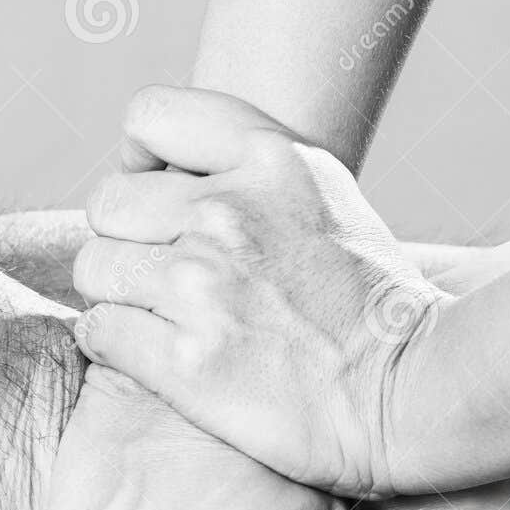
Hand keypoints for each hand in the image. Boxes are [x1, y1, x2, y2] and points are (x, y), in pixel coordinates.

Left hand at [72, 86, 440, 499]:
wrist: (414, 393)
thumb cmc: (372, 307)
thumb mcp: (328, 198)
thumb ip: (254, 171)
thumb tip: (166, 170)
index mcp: (271, 158)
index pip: (149, 116)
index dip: (138, 159)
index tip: (156, 198)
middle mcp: (230, 211)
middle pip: (109, 203)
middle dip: (127, 242)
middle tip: (163, 279)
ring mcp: (204, 285)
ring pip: (96, 268)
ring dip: (119, 297)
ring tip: (166, 322)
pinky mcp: (184, 359)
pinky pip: (98, 330)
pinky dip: (116, 346)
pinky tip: (159, 358)